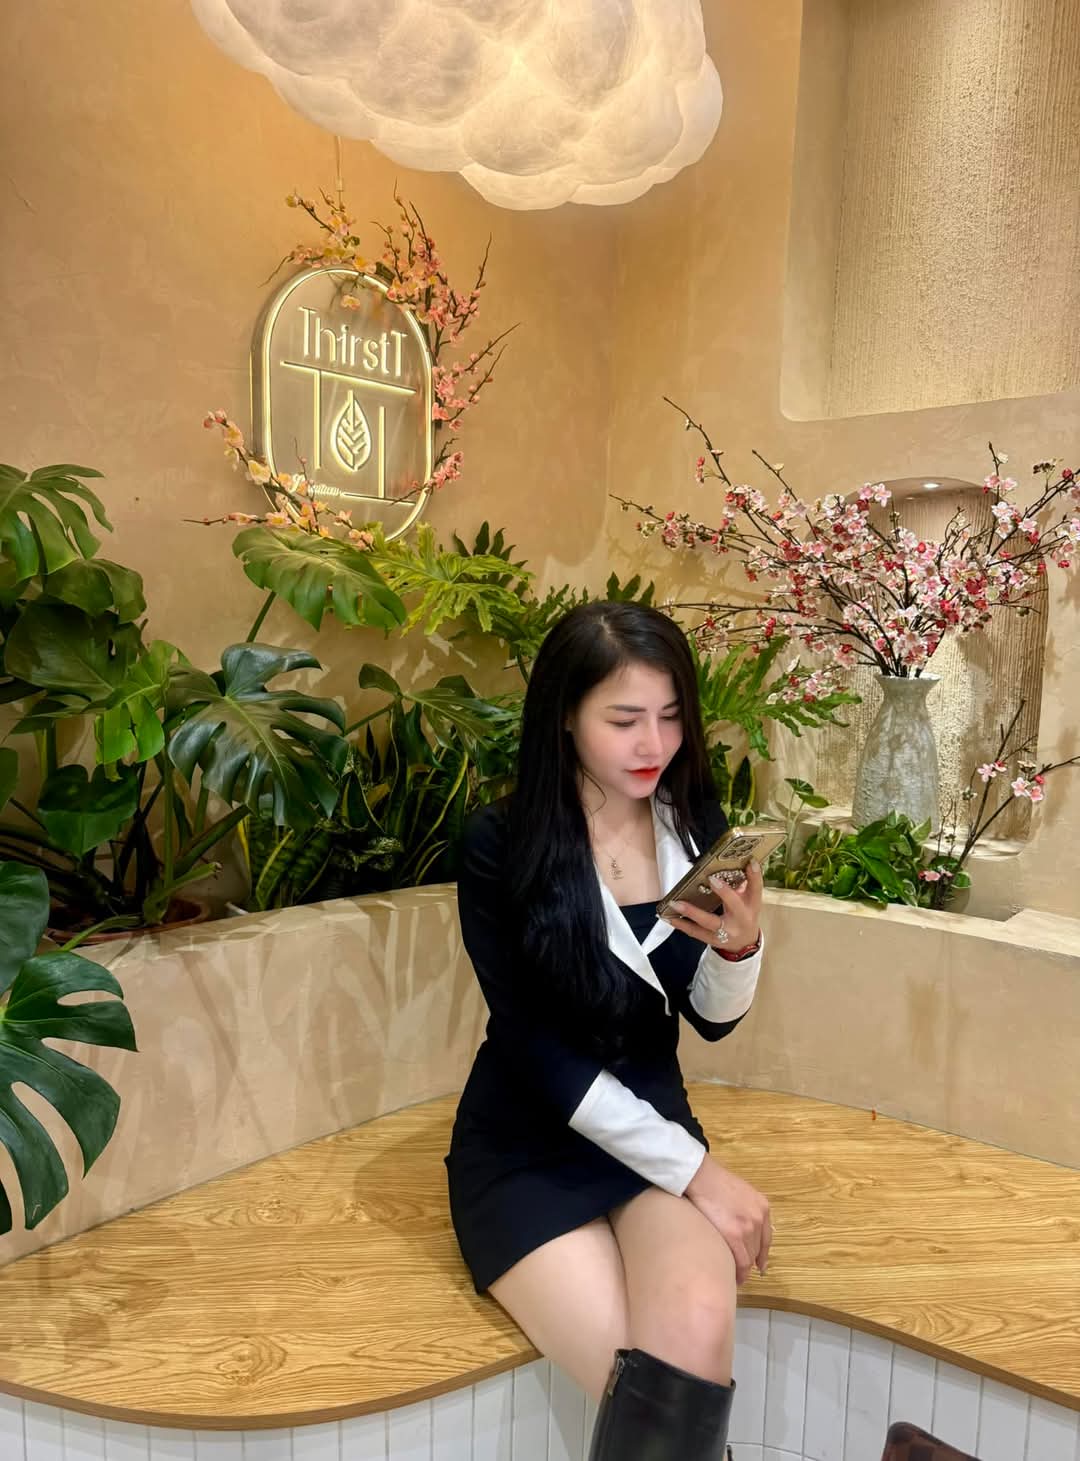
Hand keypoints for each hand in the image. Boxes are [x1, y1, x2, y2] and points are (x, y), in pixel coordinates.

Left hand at [664, 860, 762, 951]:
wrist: (744, 944)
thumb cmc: (744, 916)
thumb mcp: (749, 901)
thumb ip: (744, 883)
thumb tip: (735, 862)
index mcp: (751, 906)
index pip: (756, 889)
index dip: (755, 876)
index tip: (751, 863)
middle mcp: (740, 919)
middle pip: (734, 905)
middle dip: (724, 893)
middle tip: (712, 880)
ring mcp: (726, 931)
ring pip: (709, 922)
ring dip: (691, 912)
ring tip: (675, 903)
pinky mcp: (712, 939)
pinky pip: (695, 933)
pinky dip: (681, 925)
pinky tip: (669, 918)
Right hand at [684, 1153, 771, 1283]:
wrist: (701, 1176)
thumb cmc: (714, 1182)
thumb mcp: (740, 1192)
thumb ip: (746, 1209)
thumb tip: (742, 1227)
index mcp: (762, 1207)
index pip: (766, 1238)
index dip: (762, 1255)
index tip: (760, 1266)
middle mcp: (759, 1218)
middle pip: (757, 1250)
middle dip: (749, 1262)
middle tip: (740, 1271)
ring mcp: (748, 1227)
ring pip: (749, 1258)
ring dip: (742, 1269)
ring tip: (734, 1276)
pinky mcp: (735, 1235)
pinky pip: (741, 1262)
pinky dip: (739, 1273)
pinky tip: (733, 1277)